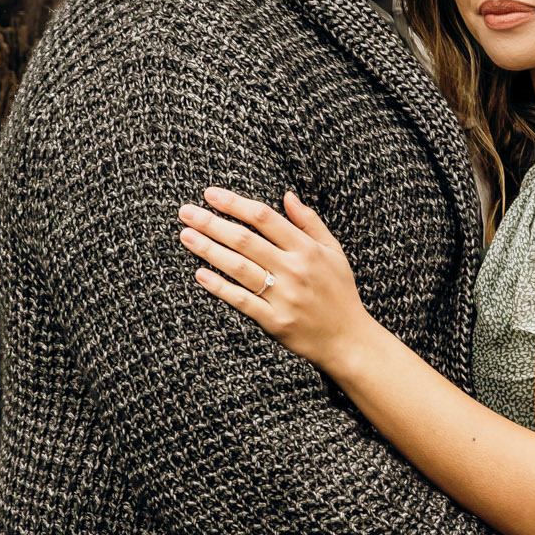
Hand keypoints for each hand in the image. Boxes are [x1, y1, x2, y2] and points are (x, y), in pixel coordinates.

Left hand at [179, 189, 369, 367]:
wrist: (348, 339)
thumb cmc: (339, 292)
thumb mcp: (333, 252)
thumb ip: (309, 222)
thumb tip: (287, 196)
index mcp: (307, 249)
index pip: (264, 218)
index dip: (235, 204)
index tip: (210, 194)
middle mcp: (294, 270)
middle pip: (245, 240)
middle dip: (212, 223)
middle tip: (186, 212)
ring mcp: (283, 296)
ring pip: (239, 268)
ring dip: (209, 250)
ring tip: (186, 236)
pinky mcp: (275, 321)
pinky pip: (242, 300)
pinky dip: (220, 287)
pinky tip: (200, 274)